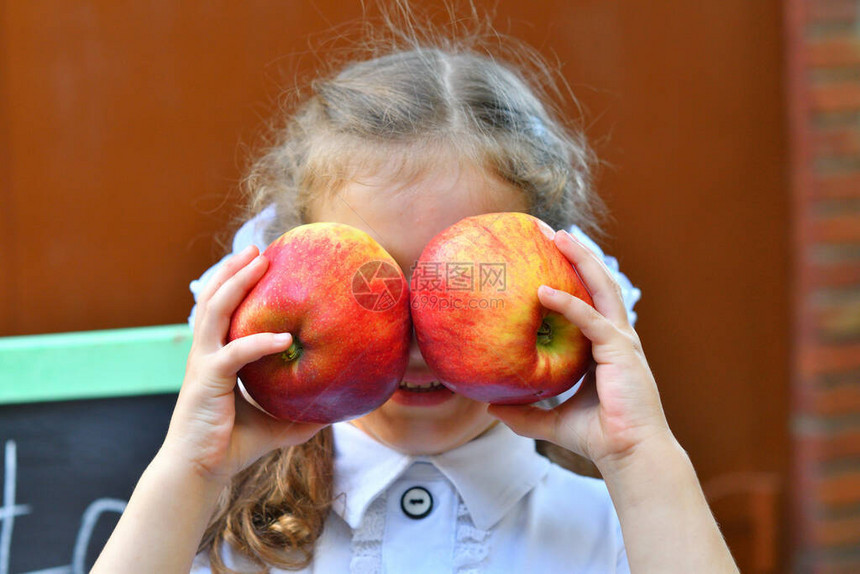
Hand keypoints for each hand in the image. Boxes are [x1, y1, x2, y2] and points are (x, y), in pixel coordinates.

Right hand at [163, 245, 324, 483]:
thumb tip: (337, 409)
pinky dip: (259, 341)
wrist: (200, 472)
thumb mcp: (276, 424)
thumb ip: (301, 411)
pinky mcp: (207, 380)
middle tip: (258, 248)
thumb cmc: (233, 446)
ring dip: (236, 282)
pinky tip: (285, 337)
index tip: (259, 263)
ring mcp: (203, 364)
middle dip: (233, 269)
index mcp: (216, 357)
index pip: (222, 311)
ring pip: (215, 311)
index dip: (235, 283)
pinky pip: (235, 353)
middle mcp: (205, 353)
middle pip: (213, 298)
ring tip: (259, 262)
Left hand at [487, 229, 672, 468]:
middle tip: (551, 231)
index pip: (590, 299)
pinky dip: (568, 303)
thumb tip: (491, 409)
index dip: (573, 274)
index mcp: (605, 347)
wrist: (629, 456)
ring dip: (580, 259)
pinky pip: (591, 320)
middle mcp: (617, 337)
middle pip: (599, 283)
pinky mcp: (621, 352)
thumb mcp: (552, 422)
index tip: (548, 254)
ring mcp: (622, 341)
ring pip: (602, 289)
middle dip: (578, 254)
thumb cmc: (599, 438)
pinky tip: (543, 291)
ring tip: (558, 236)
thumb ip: (524, 414)